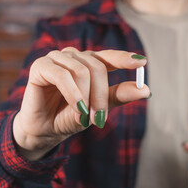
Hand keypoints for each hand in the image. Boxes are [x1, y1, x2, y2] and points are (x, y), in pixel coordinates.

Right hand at [13, 47, 149, 159]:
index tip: (142, 62)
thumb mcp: (98, 107)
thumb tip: (146, 90)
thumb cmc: (71, 116)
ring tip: (84, 116)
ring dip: (86, 98)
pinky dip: (73, 94)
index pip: (109, 57)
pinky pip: (62, 75)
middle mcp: (74, 56)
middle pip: (97, 67)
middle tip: (100, 119)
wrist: (45, 130)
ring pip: (81, 71)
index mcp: (89, 63)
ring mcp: (57, 58)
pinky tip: (78, 108)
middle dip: (101, 96)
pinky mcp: (41, 66)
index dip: (125, 58)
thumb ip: (119, 96)